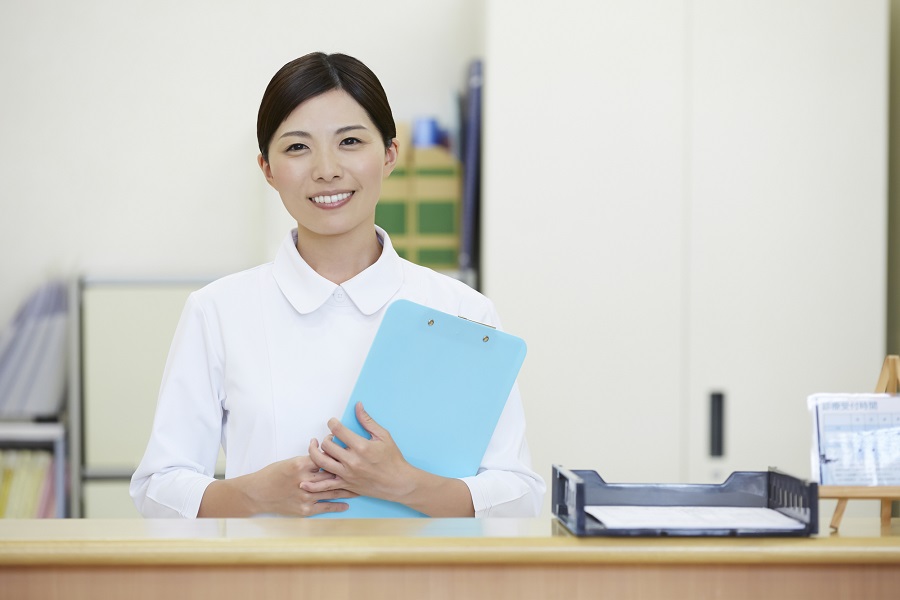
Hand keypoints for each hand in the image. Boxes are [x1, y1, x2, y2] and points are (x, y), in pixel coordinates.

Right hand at [234, 455, 356, 516]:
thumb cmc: (273, 475)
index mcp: (300, 465)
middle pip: (331, 475)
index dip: (337, 455)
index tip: (348, 453)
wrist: (258, 494)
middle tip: (361, 470)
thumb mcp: (290, 462)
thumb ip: (309, 460)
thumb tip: (327, 453)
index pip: (325, 458)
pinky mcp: (304, 509)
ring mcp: (305, 496)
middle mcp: (304, 481)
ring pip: (332, 491)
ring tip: (360, 487)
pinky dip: (337, 506)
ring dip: (347, 489)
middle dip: (347, 473)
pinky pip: (325, 507)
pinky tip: (347, 504)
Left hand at [305, 402, 415, 502]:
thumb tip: (358, 406)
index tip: (332, 422)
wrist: (398, 482)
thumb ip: (368, 421)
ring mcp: (347, 474)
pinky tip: (304, 482)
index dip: (332, 423)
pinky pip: (325, 486)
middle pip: (327, 445)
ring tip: (316, 447)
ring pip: (321, 462)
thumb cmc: (393, 459)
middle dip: (326, 437)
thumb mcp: (383, 436)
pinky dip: (313, 485)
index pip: (338, 430)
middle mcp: (352, 461)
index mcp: (361, 447)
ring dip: (314, 453)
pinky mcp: (346, 485)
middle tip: (330, 437)